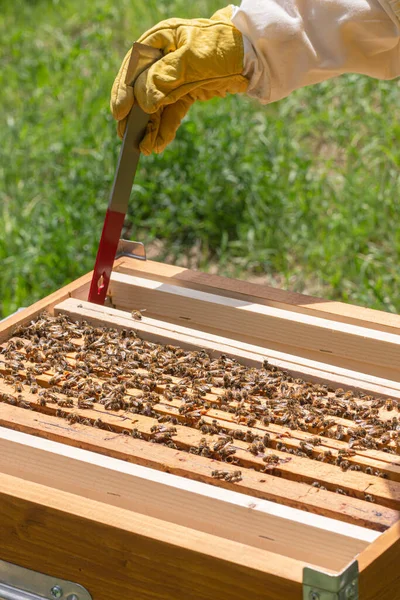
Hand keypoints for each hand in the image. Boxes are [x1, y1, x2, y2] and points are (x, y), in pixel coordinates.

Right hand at [110, 6, 247, 154]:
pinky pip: (170, 114)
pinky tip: (157, 144)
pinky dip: (164, 129)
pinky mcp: (184, 94)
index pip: (133, 67)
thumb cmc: (223, 47)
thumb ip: (165, 77)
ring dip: (149, 128)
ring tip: (144, 148)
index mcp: (159, 40)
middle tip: (125, 136)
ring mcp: (172, 78)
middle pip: (139, 89)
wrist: (253, 55)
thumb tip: (143, 101)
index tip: (120, 112)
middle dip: (133, 115)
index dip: (124, 90)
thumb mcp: (193, 59)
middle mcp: (161, 58)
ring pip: (154, 106)